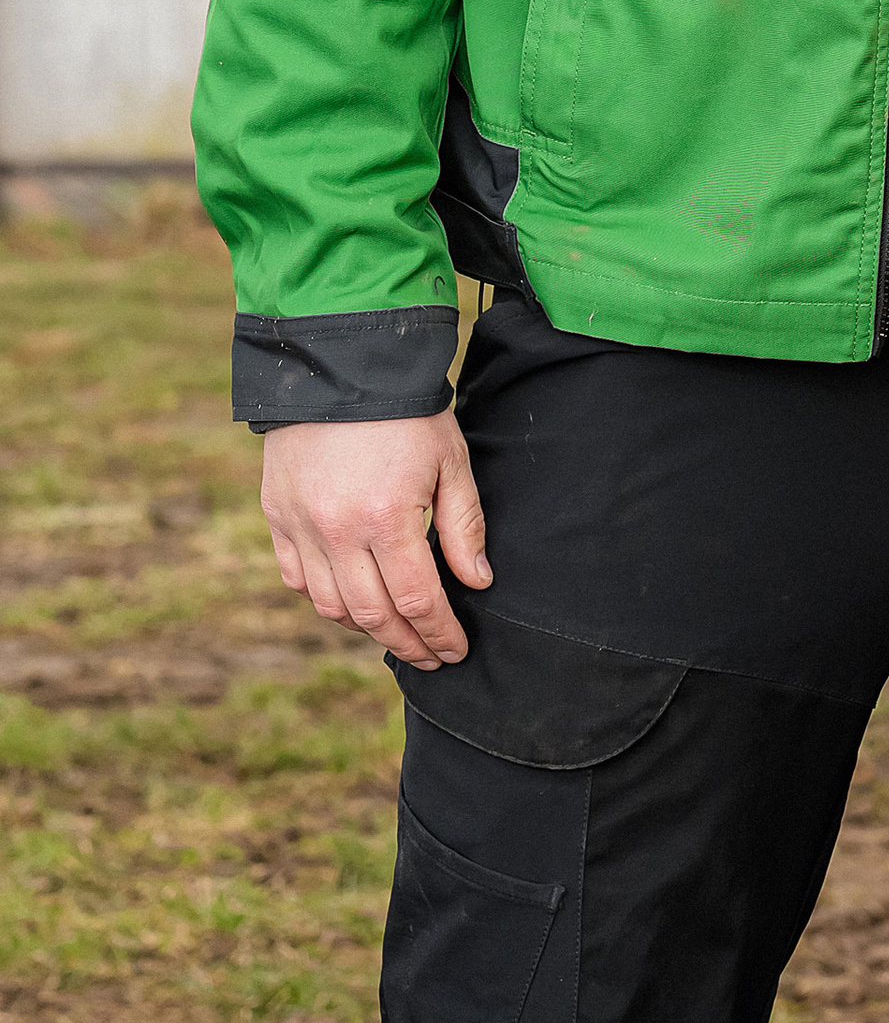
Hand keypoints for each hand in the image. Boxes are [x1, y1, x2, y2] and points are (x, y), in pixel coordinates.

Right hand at [260, 415, 490, 669]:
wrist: (338, 366)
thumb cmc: (406, 412)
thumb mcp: (450, 461)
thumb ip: (463, 526)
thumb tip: (477, 582)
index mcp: (387, 518)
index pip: (418, 600)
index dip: (440, 633)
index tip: (456, 650)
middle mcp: (337, 531)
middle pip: (374, 615)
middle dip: (408, 644)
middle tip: (432, 656)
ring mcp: (301, 526)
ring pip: (331, 606)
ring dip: (367, 628)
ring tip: (397, 632)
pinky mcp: (277, 516)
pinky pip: (296, 579)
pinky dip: (325, 600)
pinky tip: (352, 602)